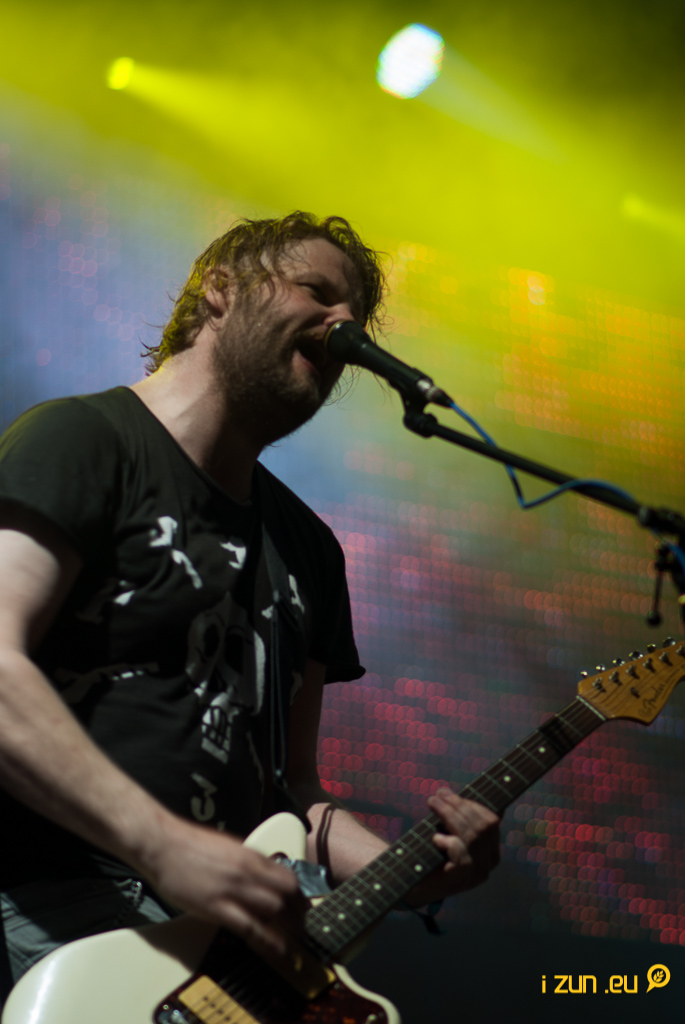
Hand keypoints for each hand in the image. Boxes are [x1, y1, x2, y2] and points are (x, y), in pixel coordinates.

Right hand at [139, 814, 305, 955]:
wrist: (162, 844)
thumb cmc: (189, 844)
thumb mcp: (227, 846)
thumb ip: (245, 861)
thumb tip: (259, 874)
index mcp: (249, 855)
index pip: (287, 876)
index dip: (299, 896)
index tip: (302, 907)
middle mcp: (246, 870)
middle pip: (287, 893)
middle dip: (299, 913)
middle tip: (303, 927)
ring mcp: (232, 889)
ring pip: (274, 909)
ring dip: (289, 927)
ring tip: (294, 940)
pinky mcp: (216, 907)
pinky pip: (250, 927)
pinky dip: (268, 940)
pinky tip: (277, 949)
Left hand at [407, 789, 499, 904]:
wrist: (414, 885)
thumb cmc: (433, 854)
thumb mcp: (450, 831)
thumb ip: (462, 817)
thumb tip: (473, 791)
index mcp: (491, 849)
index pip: (491, 821)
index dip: (471, 803)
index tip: (449, 794)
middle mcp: (489, 863)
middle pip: (482, 826)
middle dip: (459, 805)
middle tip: (437, 795)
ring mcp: (478, 873)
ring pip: (472, 836)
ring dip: (450, 815)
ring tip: (433, 805)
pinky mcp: (462, 880)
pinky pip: (462, 854)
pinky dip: (449, 841)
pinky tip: (436, 838)